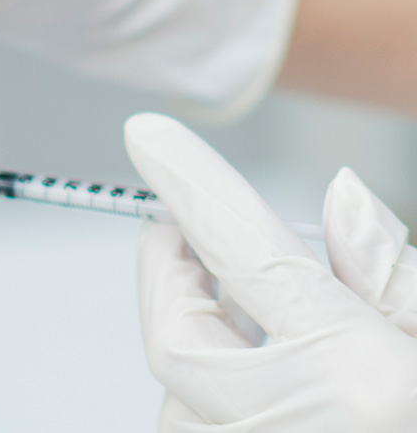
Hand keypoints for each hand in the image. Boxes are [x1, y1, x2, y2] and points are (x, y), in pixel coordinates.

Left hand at [127, 112, 416, 430]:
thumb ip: (392, 270)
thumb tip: (338, 197)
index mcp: (356, 378)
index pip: (243, 251)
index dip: (189, 183)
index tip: (149, 137)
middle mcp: (296, 430)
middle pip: (177, 335)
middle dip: (168, 270)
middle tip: (182, 226)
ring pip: (182, 394)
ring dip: (197, 333)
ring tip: (232, 297)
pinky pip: (200, 430)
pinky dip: (213, 389)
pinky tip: (256, 362)